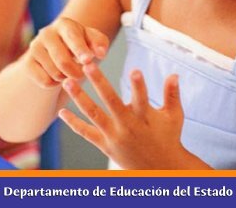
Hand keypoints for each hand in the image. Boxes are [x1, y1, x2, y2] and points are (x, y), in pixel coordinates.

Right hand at [23, 17, 108, 87]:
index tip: (88, 60)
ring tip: (69, 72)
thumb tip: (101, 53)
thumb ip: (100, 43)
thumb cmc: (81, 43)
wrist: (56, 51)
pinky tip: (57, 76)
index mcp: (64, 24)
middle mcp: (47, 33)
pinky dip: (54, 83)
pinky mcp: (27, 63)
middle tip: (81, 75)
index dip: (80, 49)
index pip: (72, 37)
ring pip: (54, 73)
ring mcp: (34, 47)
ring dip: (66, 77)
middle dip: (75, 71)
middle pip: (62, 60)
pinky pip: (44, 81)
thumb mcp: (92, 40)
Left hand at [59, 63, 189, 168]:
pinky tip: (62, 112)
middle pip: (111, 102)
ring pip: (94, 115)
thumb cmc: (168, 138)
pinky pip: (86, 133)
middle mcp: (127, 127)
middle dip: (100, 83)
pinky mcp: (105, 146)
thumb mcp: (174, 116)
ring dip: (80, 98)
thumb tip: (174, 73)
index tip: (134, 70)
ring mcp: (114, 137)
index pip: (142, 99)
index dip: (139, 86)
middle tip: (89, 65)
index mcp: (145, 118)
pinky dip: (73, 123)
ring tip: (68, 82)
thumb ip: (172, 94)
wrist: (158, 170)